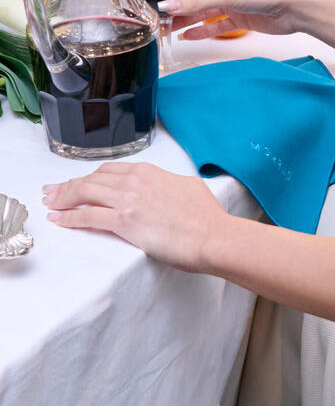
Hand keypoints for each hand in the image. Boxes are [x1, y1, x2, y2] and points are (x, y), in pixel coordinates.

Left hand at [42, 162, 227, 269]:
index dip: (88, 176)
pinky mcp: (124, 221)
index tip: (77, 182)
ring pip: (84, 194)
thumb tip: (166, 189)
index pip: (108, 170)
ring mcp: (128, 200)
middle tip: (52, 192)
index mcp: (149, 172)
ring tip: (50, 204)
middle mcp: (135, 181)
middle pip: (91, 179)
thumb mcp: (188, 187)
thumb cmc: (206, 217)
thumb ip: (169, 184)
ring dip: (63, 199)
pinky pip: (88, 216)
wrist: (213, 235)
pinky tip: (59, 220)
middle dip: (67, 186)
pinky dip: (70, 217)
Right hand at [164, 0, 303, 41]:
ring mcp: (230, 1)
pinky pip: (214, 25)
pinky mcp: (238, 18)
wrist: (293, 9)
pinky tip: (186, 36)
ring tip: (165, 28)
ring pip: (201, 10)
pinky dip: (201, 31)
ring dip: (184, 18)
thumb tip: (168, 6)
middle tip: (153, 8)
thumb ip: (197, 4)